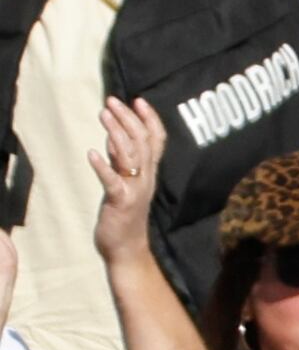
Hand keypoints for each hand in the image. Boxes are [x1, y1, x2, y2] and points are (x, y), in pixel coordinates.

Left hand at [86, 97, 163, 263]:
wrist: (127, 249)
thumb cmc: (125, 215)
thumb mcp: (126, 182)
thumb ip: (122, 160)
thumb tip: (114, 136)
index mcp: (149, 174)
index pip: (156, 142)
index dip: (150, 120)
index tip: (139, 100)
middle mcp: (146, 179)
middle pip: (143, 143)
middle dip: (128, 119)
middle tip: (112, 101)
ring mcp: (135, 190)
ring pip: (131, 157)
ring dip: (117, 134)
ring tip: (103, 114)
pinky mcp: (121, 203)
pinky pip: (113, 182)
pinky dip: (102, 167)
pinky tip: (91, 153)